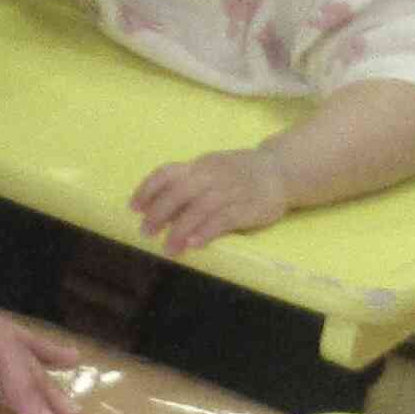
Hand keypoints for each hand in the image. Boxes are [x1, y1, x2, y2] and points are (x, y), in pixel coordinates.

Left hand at [131, 147, 290, 253]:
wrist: (282, 170)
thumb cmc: (238, 174)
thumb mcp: (211, 170)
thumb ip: (185, 185)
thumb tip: (152, 208)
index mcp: (200, 165)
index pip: (167, 172)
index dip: (147, 189)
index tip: (133, 208)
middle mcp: (214, 174)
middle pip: (180, 192)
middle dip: (160, 213)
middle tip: (146, 232)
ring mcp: (232, 190)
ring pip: (201, 208)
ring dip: (181, 229)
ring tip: (168, 248)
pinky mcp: (249, 207)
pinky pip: (225, 219)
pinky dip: (207, 231)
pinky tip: (194, 244)